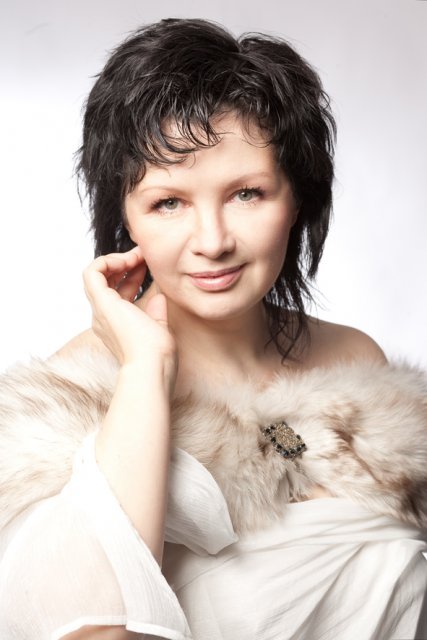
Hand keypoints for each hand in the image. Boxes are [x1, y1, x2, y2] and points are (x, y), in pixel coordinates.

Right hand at [83, 246, 176, 385]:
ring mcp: (100, 311)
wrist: (151, 367)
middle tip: (143, 256)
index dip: (133, 276)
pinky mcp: (101, 303)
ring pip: (96, 276)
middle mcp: (104, 318)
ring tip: (137, 255)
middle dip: (125, 265)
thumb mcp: (159, 329)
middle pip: (107, 283)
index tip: (149, 267)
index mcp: (117, 326)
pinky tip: (128, 260)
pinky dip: (107, 261)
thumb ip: (156, 313)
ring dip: (117, 260)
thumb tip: (158, 297)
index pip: (119, 293)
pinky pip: (92, 272)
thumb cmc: (158, 356)